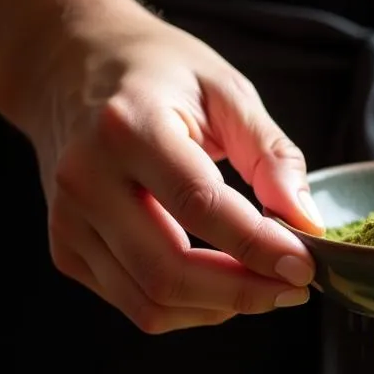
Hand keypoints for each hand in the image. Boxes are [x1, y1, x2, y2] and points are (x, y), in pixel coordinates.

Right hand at [0, 4, 324, 332]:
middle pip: (168, 271)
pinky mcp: (66, 249)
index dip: (257, 246)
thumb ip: (272, 155)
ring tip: (264, 284)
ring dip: (220, 308)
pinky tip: (221, 283)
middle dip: (244, 292)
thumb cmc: (158, 74)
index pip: (198, 205)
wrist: (67, 65)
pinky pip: (136, 304)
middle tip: (294, 288)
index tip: (305, 266)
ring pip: (151, 303)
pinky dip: (190, 308)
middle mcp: (87, 178)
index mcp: (128, 126)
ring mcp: (69, 220)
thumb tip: (307, 223)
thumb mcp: (227, 91)